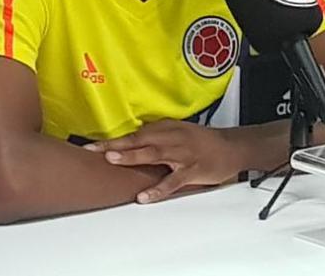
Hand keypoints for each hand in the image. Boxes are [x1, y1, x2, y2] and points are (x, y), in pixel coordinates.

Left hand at [85, 121, 245, 203]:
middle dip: (116, 145)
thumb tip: (131, 142)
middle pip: (141, 140)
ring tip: (113, 160)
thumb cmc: (204, 142)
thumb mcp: (179, 132)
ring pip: (155, 155)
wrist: (233, 148)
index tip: (92, 145)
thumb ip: (156, 136)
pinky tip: (144, 196)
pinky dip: (158, 188)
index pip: (135, 134)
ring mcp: (183, 154)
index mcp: (168, 129)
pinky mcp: (193, 170)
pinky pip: (173, 181)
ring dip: (133, 156)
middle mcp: (173, 138)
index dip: (113, 139)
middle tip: (94, 150)